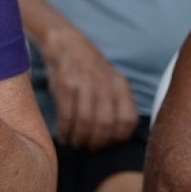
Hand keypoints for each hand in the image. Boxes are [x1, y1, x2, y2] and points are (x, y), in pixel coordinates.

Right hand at [39, 23, 138, 149]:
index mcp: (119, 83)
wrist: (66, 42)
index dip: (119, 137)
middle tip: (90, 148)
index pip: (127, 119)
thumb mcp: (111, 79)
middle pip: (105, 123)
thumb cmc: (90, 67)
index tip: (110, 144)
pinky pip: (66, 114)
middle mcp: (103, 82)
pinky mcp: (64, 84)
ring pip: (85, 121)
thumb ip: (117, 102)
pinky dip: (64, 130)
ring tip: (76, 144)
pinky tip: (63, 135)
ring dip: (79, 138)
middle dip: (97, 142)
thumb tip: (117, 136)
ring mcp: (83, 82)